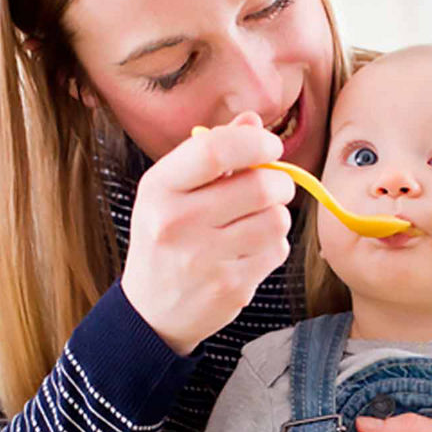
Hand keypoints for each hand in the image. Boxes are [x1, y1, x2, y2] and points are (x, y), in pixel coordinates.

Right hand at [121, 111, 294, 355]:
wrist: (152, 311)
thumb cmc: (166, 239)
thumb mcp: (172, 191)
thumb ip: (211, 154)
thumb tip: (254, 121)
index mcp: (159, 188)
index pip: (215, 149)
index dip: (255, 142)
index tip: (270, 146)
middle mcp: (177, 222)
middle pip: (259, 185)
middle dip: (279, 181)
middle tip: (274, 186)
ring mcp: (204, 259)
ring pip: (276, 219)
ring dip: (276, 215)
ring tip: (256, 221)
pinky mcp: (231, 287)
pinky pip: (277, 251)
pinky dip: (273, 246)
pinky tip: (249, 250)